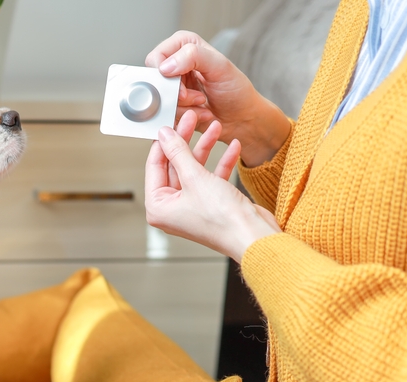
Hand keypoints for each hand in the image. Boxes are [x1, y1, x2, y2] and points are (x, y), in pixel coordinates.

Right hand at [145, 31, 290, 166]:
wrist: (241, 118)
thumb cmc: (236, 90)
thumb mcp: (220, 67)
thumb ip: (194, 56)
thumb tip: (165, 67)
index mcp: (184, 46)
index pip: (156, 58)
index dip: (165, 74)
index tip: (181, 86)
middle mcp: (175, 64)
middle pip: (155, 82)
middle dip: (177, 95)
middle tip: (197, 97)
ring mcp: (172, 87)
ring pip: (159, 101)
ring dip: (183, 107)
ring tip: (202, 104)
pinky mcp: (172, 106)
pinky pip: (165, 114)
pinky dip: (183, 117)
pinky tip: (199, 113)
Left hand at [146, 110, 280, 262]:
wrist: (253, 237)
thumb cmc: (222, 218)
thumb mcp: (195, 178)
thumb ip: (178, 153)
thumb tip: (164, 135)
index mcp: (157, 207)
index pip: (154, 166)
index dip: (164, 142)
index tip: (171, 122)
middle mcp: (172, 208)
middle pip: (175, 166)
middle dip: (187, 141)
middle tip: (194, 118)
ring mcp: (191, 206)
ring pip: (194, 169)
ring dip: (207, 148)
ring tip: (217, 127)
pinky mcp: (211, 204)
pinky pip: (211, 178)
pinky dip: (221, 163)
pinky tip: (234, 146)